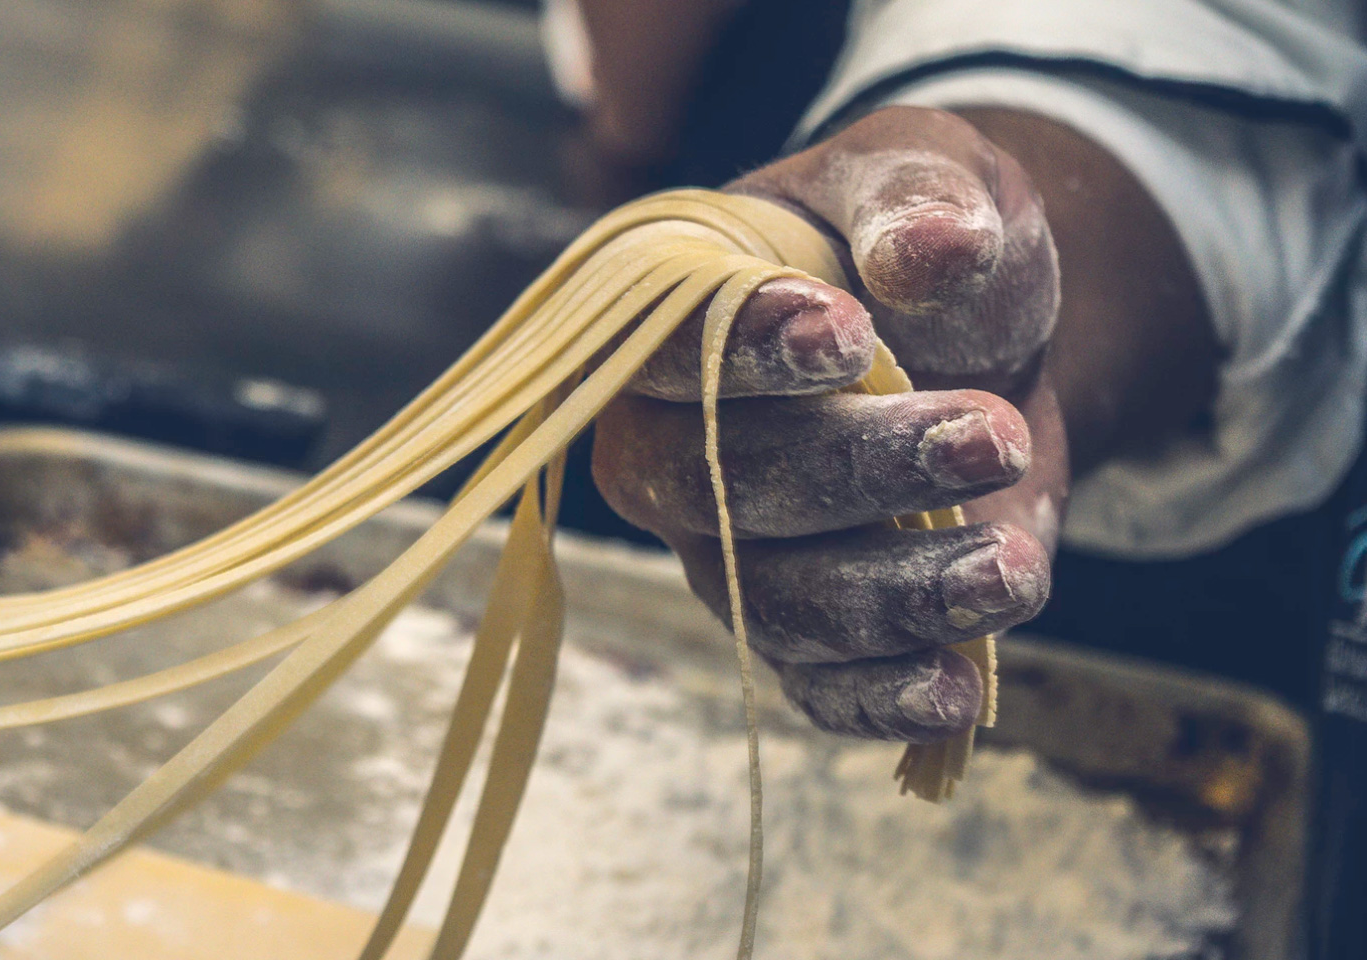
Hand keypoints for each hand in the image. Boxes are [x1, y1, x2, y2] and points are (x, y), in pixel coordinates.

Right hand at [593, 107, 1068, 741]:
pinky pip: (813, 685)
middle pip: (720, 489)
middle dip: (857, 473)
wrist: (980, 336)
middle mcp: (667, 447)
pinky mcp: (795, 627)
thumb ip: (917, 195)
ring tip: (1013, 566)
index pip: (663, 352)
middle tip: (989, 434)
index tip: (850, 337)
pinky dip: (879, 698)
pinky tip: (959, 687)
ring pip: (774, 601)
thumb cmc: (919, 240)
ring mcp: (722, 548)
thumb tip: (933, 251)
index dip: (744, 356)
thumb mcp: (926, 170)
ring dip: (895, 593)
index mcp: (667, 320)